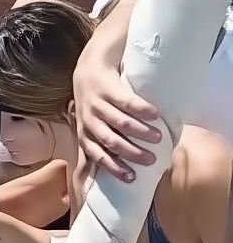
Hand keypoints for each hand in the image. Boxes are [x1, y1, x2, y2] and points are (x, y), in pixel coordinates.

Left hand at [73, 52, 162, 181]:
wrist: (90, 64)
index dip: (113, 167)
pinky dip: (141, 109)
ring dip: (140, 132)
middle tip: (151, 159)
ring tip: (158, 137)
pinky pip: (126, 101)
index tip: (131, 178)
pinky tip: (155, 114)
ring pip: (119, 122)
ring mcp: (97, 103)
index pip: (97, 154)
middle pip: (110, 141)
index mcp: (85, 132)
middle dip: (130, 153)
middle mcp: (89, 120)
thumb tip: (117, 167)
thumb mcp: (90, 122)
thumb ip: (100, 141)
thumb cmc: (94, 100)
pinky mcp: (107, 87)